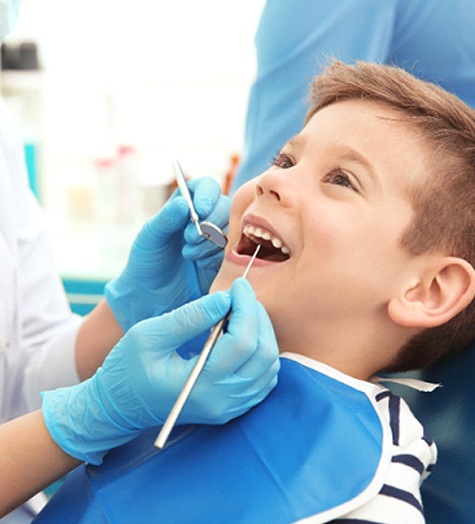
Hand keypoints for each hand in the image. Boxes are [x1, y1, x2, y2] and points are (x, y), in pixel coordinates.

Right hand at [42, 279, 279, 464]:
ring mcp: (229, 408)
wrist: (119, 407)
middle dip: (257, 316)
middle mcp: (222, 401)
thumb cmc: (127, 370)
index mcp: (200, 385)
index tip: (237, 285)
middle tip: (241, 295)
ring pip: (269, 366)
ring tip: (241, 311)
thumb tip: (225, 299)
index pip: (242, 342)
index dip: (246, 308)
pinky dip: (262, 351)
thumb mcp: (148, 335)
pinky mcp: (231, 407)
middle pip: (263, 353)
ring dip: (262, 332)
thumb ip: (189, 317)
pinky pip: (264, 378)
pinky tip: (243, 334)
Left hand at [105, 176, 229, 330]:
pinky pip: (234, 253)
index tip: (200, 210)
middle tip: (189, 238)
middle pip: (225, 207)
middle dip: (209, 222)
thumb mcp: (150, 238)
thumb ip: (166, 219)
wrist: (150, 300)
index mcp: (186, 206)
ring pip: (231, 230)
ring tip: (189, 255)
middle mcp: (205, 220)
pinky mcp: (225, 262)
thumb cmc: (146, 264)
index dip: (207, 195)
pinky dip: (218, 257)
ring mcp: (217, 241)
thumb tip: (183, 202)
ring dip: (211, 242)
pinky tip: (201, 266)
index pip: (206, 188)